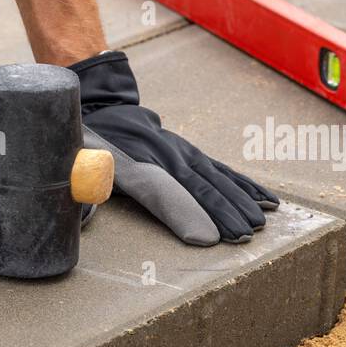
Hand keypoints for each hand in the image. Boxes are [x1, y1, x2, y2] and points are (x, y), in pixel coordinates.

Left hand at [71, 51, 277, 243]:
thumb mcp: (77, 156)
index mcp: (130, 161)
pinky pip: (223, 171)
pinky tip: (268, 201)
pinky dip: (246, 186)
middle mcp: (163, 156)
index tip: (204, 236)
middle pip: (197, 187)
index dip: (181, 211)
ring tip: (259, 225)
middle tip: (243, 238)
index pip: (159, 189)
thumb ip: (83, 173)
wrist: (105, 108)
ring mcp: (182, 153)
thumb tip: (84, 188)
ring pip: (215, 179)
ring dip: (238, 202)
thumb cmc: (88, 143)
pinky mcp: (192, 155)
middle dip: (221, 213)